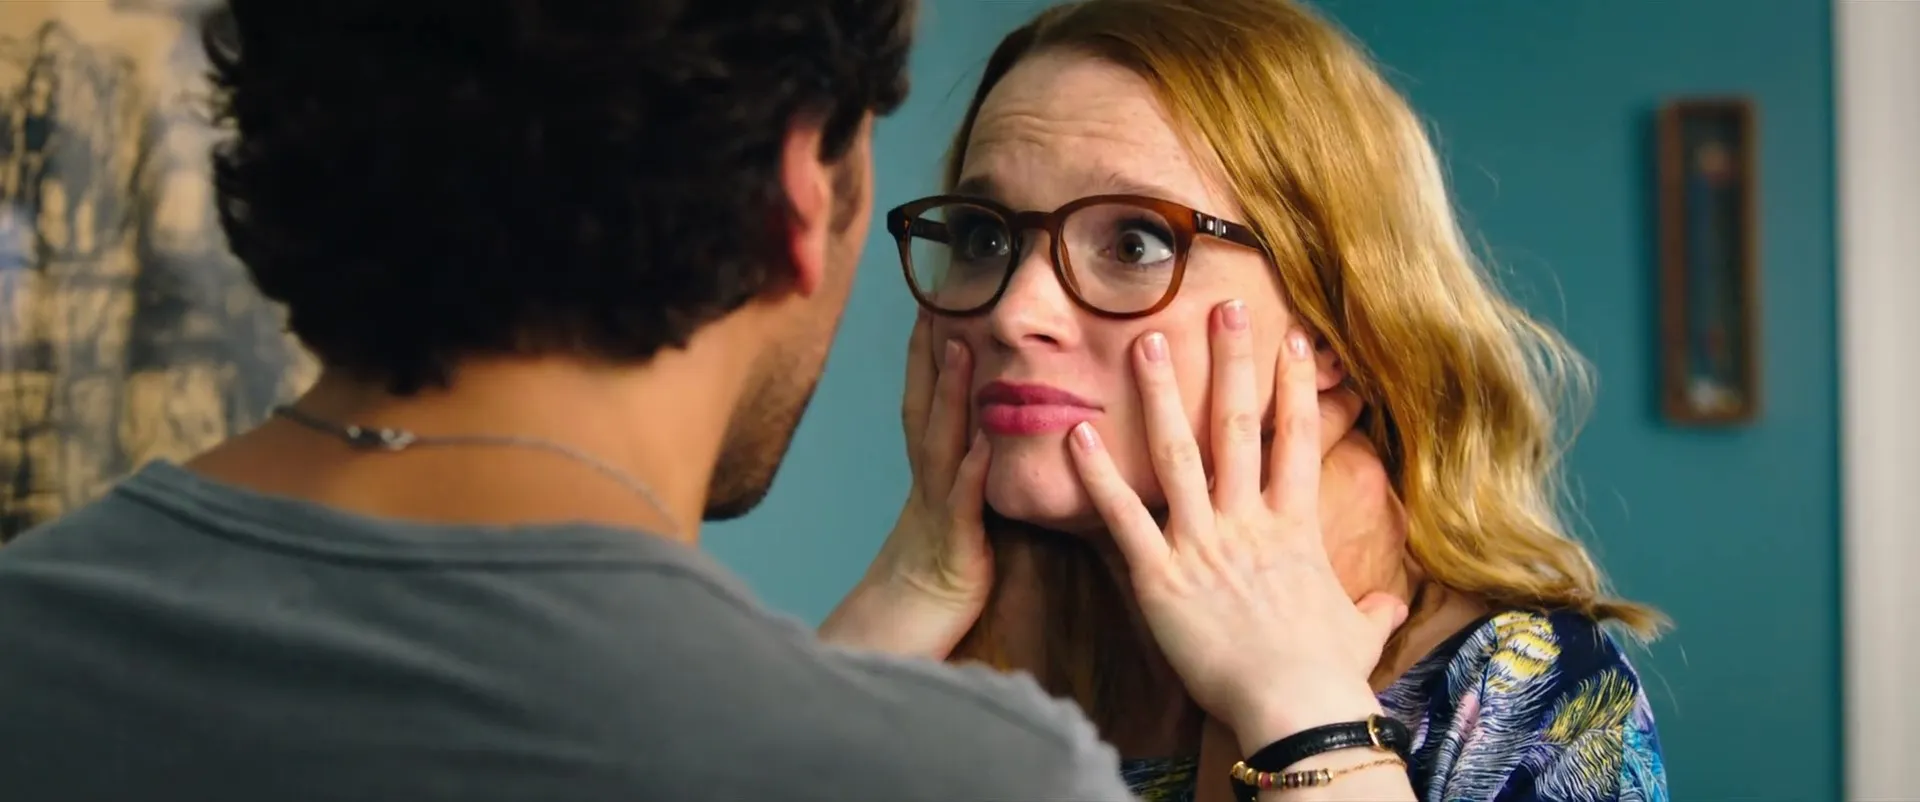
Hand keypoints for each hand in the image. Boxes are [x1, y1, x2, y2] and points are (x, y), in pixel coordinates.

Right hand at [818, 314, 992, 658]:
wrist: (897, 640)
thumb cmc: (931, 586)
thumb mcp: (951, 522)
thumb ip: (966, 480)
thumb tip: (988, 440)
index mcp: (931, 476)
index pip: (927, 402)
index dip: (930, 352)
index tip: (938, 299)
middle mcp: (927, 485)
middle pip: (925, 407)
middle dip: (931, 352)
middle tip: (938, 296)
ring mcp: (935, 514)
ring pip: (941, 445)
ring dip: (950, 396)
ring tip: (959, 347)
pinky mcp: (953, 551)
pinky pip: (961, 508)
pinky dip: (971, 474)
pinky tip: (984, 444)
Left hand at [1065, 300, 1407, 753]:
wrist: (1295, 707)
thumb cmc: (1327, 675)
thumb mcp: (1357, 634)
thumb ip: (1371, 610)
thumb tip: (1394, 604)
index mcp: (1294, 528)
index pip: (1296, 441)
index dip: (1295, 386)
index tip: (1293, 338)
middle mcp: (1248, 521)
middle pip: (1239, 426)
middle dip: (1231, 363)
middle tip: (1221, 307)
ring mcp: (1202, 543)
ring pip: (1177, 454)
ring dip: (1160, 395)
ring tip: (1143, 342)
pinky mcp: (1159, 576)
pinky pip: (1123, 516)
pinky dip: (1097, 475)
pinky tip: (1075, 433)